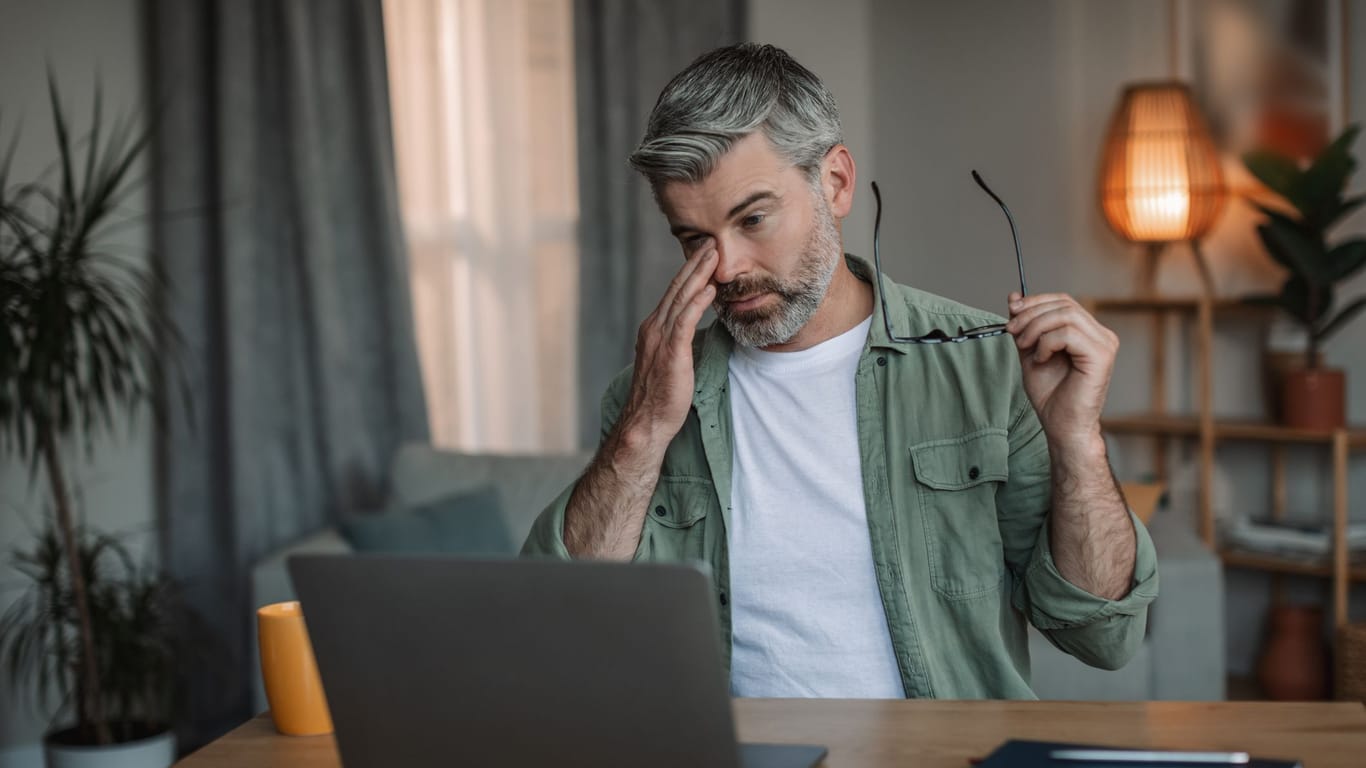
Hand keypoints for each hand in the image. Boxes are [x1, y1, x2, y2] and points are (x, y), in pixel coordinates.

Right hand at [616, 244, 717, 454]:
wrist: (646, 422)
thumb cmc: (660, 397)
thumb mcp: (670, 361)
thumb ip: (678, 341)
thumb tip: (692, 330)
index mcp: (653, 328)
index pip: (674, 293)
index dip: (689, 272)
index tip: (705, 254)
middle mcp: (654, 328)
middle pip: (677, 288)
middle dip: (695, 264)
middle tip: (711, 242)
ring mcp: (660, 338)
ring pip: (681, 298)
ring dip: (698, 275)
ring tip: (714, 255)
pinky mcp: (670, 352)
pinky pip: (685, 321)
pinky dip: (697, 303)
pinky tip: (710, 289)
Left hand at [1005, 292, 1117, 450]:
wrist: (1061, 426)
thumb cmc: (1051, 395)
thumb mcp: (1030, 352)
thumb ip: (1025, 325)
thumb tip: (1014, 297)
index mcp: (1088, 332)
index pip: (1063, 301)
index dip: (1035, 301)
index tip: (1011, 312)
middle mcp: (1101, 335)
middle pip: (1064, 304)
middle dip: (1030, 314)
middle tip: (1011, 330)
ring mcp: (1105, 344)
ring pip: (1065, 315)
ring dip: (1036, 328)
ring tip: (1025, 347)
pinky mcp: (1101, 356)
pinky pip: (1068, 334)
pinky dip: (1047, 343)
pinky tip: (1041, 359)